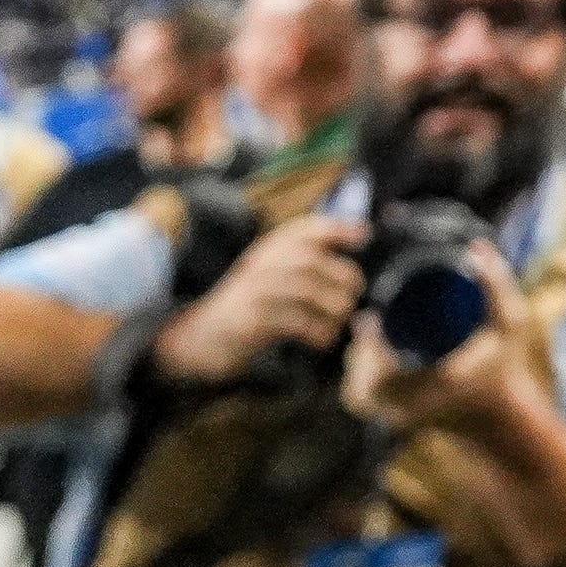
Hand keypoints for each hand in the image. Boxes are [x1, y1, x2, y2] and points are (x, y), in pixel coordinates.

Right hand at [151, 212, 364, 386]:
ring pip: (305, 290)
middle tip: (353, 293)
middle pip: (309, 260)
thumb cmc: (252, 302)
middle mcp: (259, 265)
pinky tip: (324, 338)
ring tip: (340, 319)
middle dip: (343, 275)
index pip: (303, 229)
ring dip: (334, 306)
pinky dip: (319, 331)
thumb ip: (310, 253)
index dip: (335, 228)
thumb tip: (362, 231)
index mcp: (269, 249)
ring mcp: (253, 293)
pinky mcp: (251, 322)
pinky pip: (295, 322)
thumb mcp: (275, 270)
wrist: (203, 335)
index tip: (362, 236)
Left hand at [342, 233, 544, 442]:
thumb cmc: (508, 369)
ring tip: (369, 337)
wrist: (505, 419)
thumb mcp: (512, 323)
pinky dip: (356, 382)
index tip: (370, 317)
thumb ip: (497, 285)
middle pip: (360, 382)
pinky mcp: (397, 422)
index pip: (378, 375)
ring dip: (356, 365)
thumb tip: (475, 248)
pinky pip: (362, 403)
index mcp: (432, 390)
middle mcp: (410, 410)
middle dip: (359, 350)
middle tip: (369, 321)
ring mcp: (400, 420)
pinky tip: (363, 362)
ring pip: (357, 393)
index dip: (367, 345)